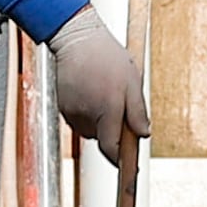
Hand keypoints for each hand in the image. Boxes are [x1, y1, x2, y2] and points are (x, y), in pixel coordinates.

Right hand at [50, 12, 149, 160]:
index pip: (111, 148)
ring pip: (89, 129)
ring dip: (99, 121)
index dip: (121, 160)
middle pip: (101, 138)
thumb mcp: (132, 82)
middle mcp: (86, 115)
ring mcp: (71, 111)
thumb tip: (143, 134)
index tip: (129, 168)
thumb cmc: (107, 57)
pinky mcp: (62, 106)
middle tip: (119, 107)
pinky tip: (91, 92)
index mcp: (107, 110)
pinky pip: (79, 119)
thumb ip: (138, 112)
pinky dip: (88, 112)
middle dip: (112, 131)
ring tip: (104, 94)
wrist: (76, 38)